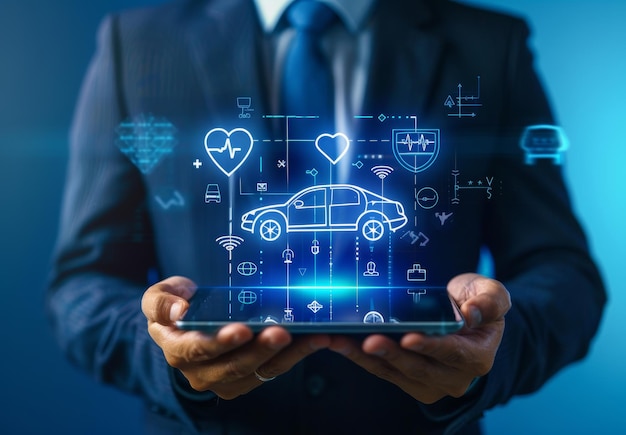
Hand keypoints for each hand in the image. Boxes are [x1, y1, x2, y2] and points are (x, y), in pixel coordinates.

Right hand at [141, 276, 329, 398]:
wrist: (184, 327)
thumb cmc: (175, 306)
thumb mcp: (157, 298)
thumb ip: (162, 302)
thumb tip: (179, 311)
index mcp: (178, 350)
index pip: (199, 349)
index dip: (221, 342)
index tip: (243, 330)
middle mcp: (201, 372)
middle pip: (235, 365)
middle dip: (261, 350)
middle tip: (283, 333)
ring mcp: (226, 379)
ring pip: (260, 371)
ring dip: (288, 356)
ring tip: (312, 338)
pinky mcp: (247, 379)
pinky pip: (273, 370)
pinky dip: (296, 356)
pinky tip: (314, 340)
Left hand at [328, 273, 510, 403]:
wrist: (466, 317)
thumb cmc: (476, 302)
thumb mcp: (492, 294)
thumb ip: (488, 301)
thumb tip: (472, 312)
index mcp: (477, 357)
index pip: (452, 352)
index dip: (430, 346)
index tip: (409, 338)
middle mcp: (453, 377)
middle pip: (418, 367)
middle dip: (391, 354)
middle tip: (368, 340)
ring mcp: (429, 382)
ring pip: (394, 372)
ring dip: (364, 357)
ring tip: (340, 341)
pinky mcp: (408, 380)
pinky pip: (382, 370)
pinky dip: (359, 357)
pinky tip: (339, 343)